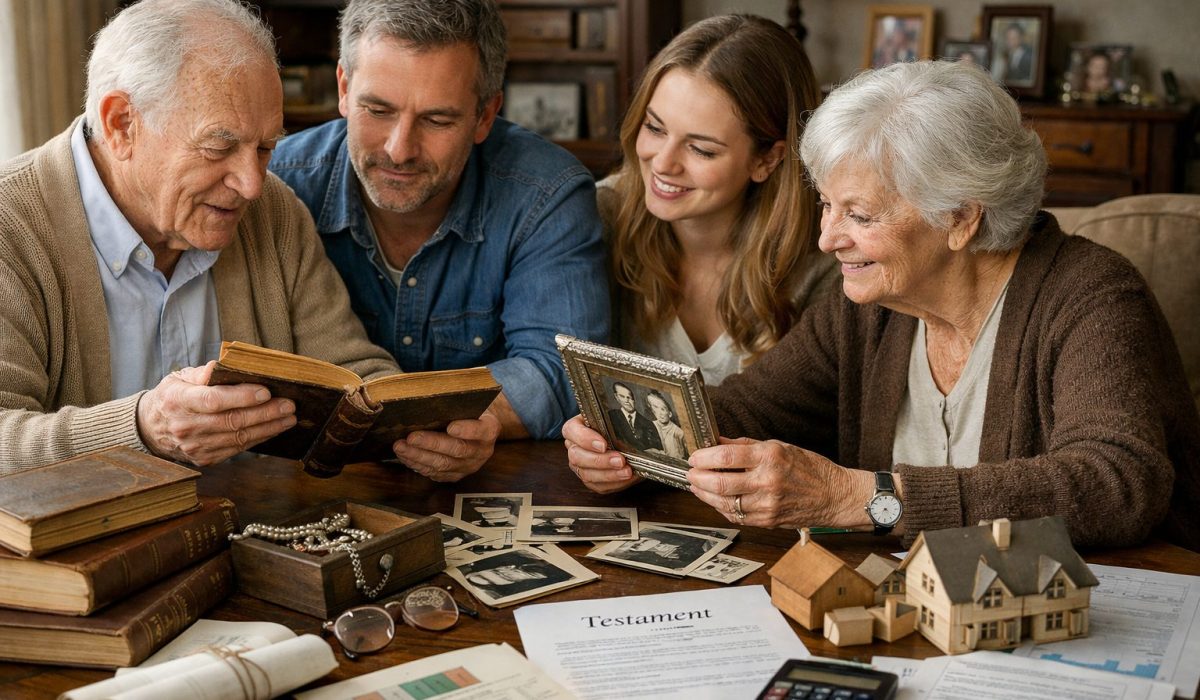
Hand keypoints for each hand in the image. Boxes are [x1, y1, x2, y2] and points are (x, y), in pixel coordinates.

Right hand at [136, 362, 296, 466]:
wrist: (151, 428)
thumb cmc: (172, 397)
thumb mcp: (179, 378)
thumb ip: (201, 373)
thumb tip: (218, 366)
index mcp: (178, 401)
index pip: (213, 400)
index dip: (241, 397)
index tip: (265, 391)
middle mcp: (186, 426)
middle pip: (232, 421)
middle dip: (265, 413)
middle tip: (288, 405)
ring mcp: (195, 446)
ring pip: (238, 438)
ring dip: (268, 428)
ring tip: (288, 417)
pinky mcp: (204, 459)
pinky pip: (237, 449)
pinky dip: (258, 439)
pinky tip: (273, 429)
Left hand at [392, 410, 500, 481]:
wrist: (478, 427)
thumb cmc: (469, 410)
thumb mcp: (469, 402)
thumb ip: (456, 402)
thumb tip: (429, 398)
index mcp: (489, 429)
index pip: (480, 430)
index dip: (466, 430)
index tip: (451, 427)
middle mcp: (482, 451)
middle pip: (457, 450)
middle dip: (431, 444)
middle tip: (411, 437)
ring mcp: (469, 466)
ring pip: (443, 465)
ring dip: (418, 456)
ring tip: (400, 447)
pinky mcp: (456, 475)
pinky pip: (436, 473)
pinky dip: (418, 465)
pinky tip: (405, 456)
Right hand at [562, 415, 639, 493]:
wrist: (625, 439)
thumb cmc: (616, 425)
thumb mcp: (614, 416)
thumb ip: (615, 417)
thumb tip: (628, 421)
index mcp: (574, 428)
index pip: (571, 431)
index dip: (585, 439)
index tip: (603, 444)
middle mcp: (574, 447)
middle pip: (577, 457)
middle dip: (600, 460)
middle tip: (620, 460)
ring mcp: (580, 466)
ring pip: (587, 474)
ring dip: (609, 474)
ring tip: (627, 471)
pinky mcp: (591, 480)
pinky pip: (599, 486)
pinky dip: (615, 483)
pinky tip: (627, 478)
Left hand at [686, 437, 872, 527]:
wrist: (834, 496)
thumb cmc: (809, 468)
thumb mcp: (779, 446)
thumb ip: (745, 446)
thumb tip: (717, 442)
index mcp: (770, 457)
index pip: (726, 457)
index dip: (704, 458)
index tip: (694, 457)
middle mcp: (767, 481)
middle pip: (720, 483)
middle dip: (698, 478)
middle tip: (690, 473)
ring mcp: (767, 504)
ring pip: (724, 503)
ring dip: (705, 495)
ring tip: (697, 486)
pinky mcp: (767, 520)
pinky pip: (736, 516)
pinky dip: (721, 507)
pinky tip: (716, 499)